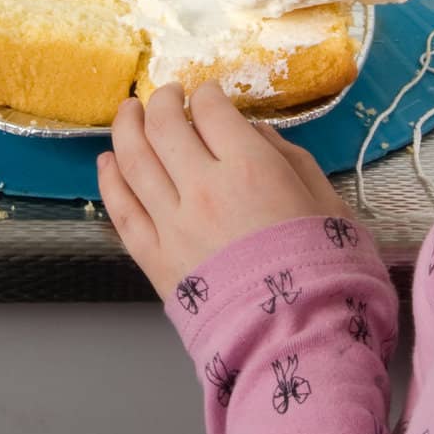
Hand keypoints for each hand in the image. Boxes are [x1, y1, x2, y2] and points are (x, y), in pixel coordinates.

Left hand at [98, 81, 354, 300]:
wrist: (298, 341)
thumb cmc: (325, 271)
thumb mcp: (326, 202)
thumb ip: (289, 158)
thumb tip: (254, 133)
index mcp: (249, 167)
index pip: (211, 110)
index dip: (207, 93)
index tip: (207, 93)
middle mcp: (202, 187)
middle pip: (164, 125)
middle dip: (162, 100)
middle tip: (166, 94)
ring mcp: (172, 224)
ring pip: (133, 159)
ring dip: (127, 127)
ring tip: (129, 111)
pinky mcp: (154, 259)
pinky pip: (122, 210)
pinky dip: (110, 179)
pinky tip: (107, 161)